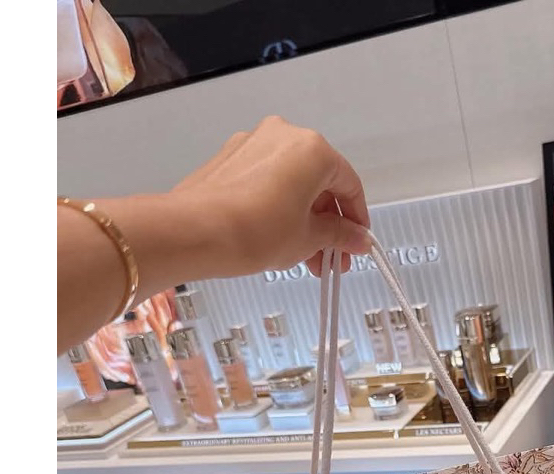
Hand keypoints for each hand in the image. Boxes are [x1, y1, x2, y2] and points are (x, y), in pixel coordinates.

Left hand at [172, 117, 371, 276]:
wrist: (195, 232)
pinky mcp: (232, 158)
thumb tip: (357, 237)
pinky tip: (280, 238)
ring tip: (306, 257)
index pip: (349, 185)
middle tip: (332, 256)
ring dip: (305, 219)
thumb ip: (339, 235)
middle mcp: (284, 136)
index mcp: (313, 150)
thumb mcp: (309, 239)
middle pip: (320, 183)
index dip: (357, 219)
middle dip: (329, 223)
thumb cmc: (254, 230)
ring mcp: (254, 144)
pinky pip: (268, 181)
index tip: (357, 242)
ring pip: (293, 183)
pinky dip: (280, 207)